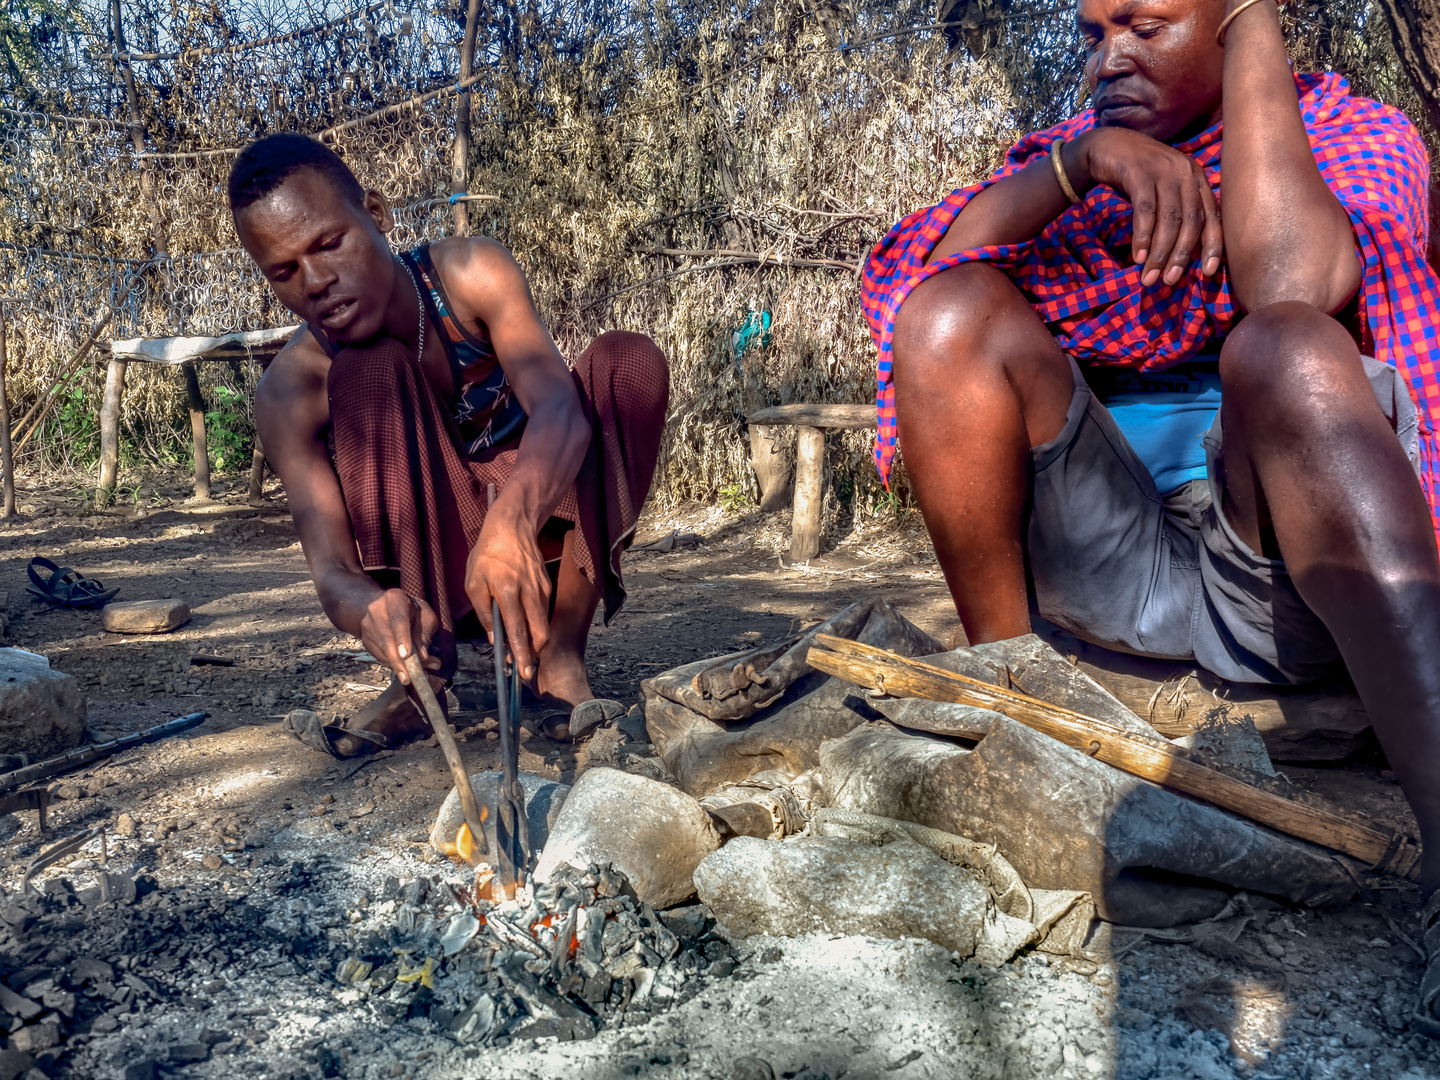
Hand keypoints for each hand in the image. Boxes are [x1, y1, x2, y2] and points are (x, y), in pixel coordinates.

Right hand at [359, 588, 440, 684]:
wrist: (385, 604)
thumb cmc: (411, 610)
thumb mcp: (424, 615)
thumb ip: (424, 634)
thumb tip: (424, 658)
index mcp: (395, 599)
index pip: (398, 619)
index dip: (402, 638)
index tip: (406, 655)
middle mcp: (376, 610)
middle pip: (386, 638)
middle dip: (397, 660)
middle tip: (408, 678)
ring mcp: (367, 625)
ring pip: (381, 649)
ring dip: (396, 666)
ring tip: (411, 678)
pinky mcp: (364, 639)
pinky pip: (377, 655)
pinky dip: (390, 665)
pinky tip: (402, 670)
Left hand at [465, 507, 550, 681]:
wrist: (512, 527)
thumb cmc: (488, 554)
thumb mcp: (473, 582)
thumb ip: (484, 612)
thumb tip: (494, 637)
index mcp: (508, 592)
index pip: (519, 631)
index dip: (522, 654)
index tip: (524, 673)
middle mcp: (530, 593)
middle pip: (540, 634)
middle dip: (534, 654)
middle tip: (525, 668)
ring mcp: (542, 590)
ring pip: (544, 624)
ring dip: (534, 642)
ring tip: (523, 651)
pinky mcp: (546, 586)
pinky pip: (543, 612)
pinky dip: (536, 625)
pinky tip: (525, 628)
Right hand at [1067, 127, 1222, 286]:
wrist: (1107, 146)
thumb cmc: (1137, 175)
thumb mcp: (1165, 190)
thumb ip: (1178, 212)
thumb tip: (1182, 255)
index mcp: (1197, 178)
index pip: (1212, 216)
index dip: (1212, 246)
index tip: (1208, 273)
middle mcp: (1185, 172)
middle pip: (1191, 220)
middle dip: (1181, 255)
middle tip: (1169, 280)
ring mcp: (1163, 170)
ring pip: (1169, 218)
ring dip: (1160, 251)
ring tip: (1149, 275)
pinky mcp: (1139, 171)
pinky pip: (1145, 210)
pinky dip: (1142, 236)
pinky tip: (1137, 255)